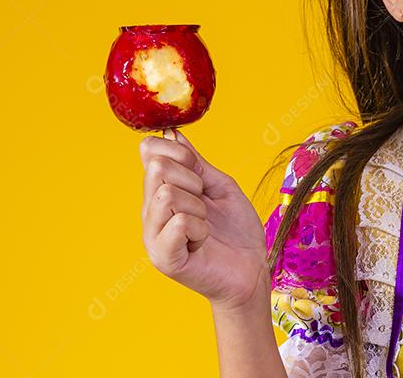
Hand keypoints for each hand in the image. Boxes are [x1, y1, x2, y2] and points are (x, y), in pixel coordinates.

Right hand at [140, 128, 270, 311]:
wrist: (251, 269)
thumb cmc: (236, 230)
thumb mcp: (219, 186)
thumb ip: (195, 163)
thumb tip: (171, 134)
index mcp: (161, 191)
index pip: (150, 152)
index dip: (179, 153)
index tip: (200, 173)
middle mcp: (151, 212)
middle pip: (158, 169)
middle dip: (193, 181)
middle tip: (205, 204)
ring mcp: (154, 236)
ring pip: (167, 195)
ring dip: (198, 207)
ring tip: (205, 225)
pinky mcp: (164, 258)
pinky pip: (178, 223)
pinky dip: (199, 228)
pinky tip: (202, 241)